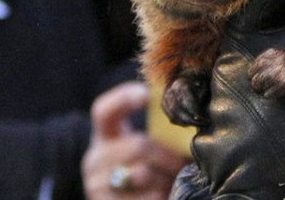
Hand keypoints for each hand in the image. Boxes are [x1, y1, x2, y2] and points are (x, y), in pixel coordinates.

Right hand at [82, 81, 187, 198]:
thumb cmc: (140, 169)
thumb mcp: (139, 147)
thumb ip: (156, 133)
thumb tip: (189, 120)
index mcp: (104, 136)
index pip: (104, 111)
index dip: (123, 99)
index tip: (145, 94)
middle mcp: (95, 159)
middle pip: (137, 146)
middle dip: (168, 156)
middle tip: (182, 164)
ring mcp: (96, 184)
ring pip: (143, 174)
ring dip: (166, 178)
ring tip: (172, 181)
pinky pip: (146, 198)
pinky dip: (160, 195)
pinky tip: (163, 194)